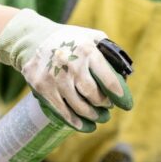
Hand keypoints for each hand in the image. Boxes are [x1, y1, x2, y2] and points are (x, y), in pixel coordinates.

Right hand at [0, 9, 132, 130]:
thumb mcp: (91, 37)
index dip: (119, 96)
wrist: (34, 38)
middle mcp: (71, 64)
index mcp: (87, 50)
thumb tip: (125, 74)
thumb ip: (108, 52)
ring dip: (91, 115)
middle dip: (103, 104)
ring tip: (97, 116)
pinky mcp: (42, 87)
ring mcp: (55, 77)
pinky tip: (83, 124)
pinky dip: (75, 120)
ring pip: (78, 106)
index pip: (108, 79)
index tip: (126, 105)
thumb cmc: (71, 41)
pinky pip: (62, 110)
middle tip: (107, 107)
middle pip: (93, 95)